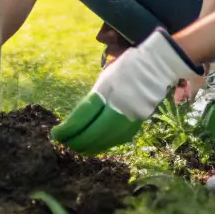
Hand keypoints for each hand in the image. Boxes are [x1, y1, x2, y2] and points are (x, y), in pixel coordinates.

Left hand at [51, 28, 201, 154]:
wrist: (157, 66)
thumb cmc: (127, 67)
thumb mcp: (106, 79)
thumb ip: (94, 99)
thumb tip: (80, 120)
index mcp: (107, 93)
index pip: (83, 117)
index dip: (68, 129)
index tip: (56, 134)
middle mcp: (119, 108)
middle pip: (93, 133)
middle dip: (76, 141)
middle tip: (64, 143)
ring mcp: (130, 118)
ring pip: (106, 140)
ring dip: (89, 146)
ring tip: (77, 147)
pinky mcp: (138, 123)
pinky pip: (117, 139)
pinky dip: (104, 144)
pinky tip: (96, 145)